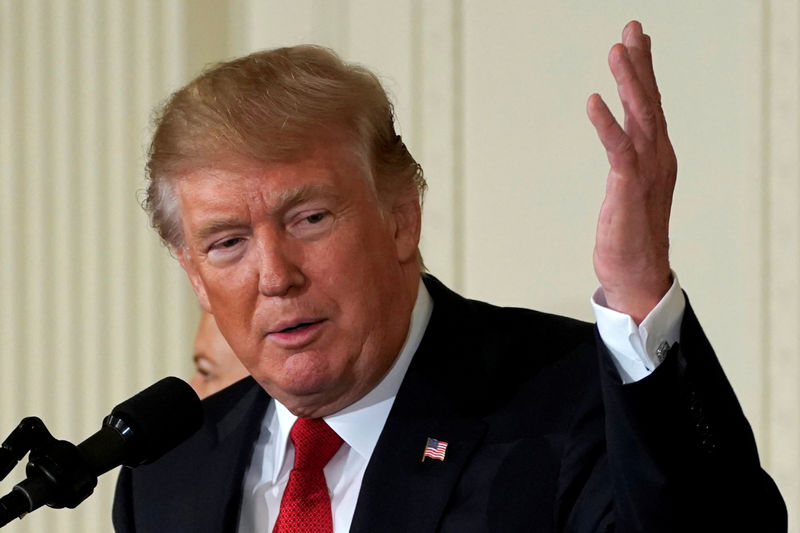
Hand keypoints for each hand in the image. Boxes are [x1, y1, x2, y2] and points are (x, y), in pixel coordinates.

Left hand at [587, 21, 675, 323]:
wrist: (637, 274)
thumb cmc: (632, 232)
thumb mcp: (631, 186)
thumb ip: (629, 158)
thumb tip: (623, 140)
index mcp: (657, 155)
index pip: (651, 104)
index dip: (644, 70)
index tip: (638, 38)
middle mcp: (657, 157)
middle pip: (649, 101)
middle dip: (639, 63)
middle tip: (631, 28)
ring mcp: (646, 172)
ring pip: (639, 118)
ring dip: (629, 82)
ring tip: (618, 50)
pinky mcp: (628, 189)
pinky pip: (618, 150)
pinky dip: (607, 124)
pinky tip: (594, 102)